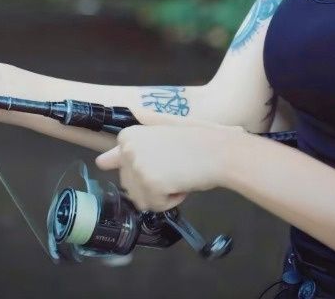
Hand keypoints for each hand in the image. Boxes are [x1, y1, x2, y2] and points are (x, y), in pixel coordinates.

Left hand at [94, 115, 243, 212]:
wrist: (219, 151)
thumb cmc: (197, 139)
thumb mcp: (166, 128)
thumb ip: (139, 132)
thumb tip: (115, 137)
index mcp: (128, 135)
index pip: (115, 164)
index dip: (142, 166)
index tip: (159, 159)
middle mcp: (128, 150)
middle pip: (129, 184)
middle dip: (150, 182)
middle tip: (174, 165)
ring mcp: (138, 167)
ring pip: (140, 199)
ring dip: (160, 194)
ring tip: (178, 174)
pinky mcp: (150, 185)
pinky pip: (155, 206)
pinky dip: (170, 201)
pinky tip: (183, 183)